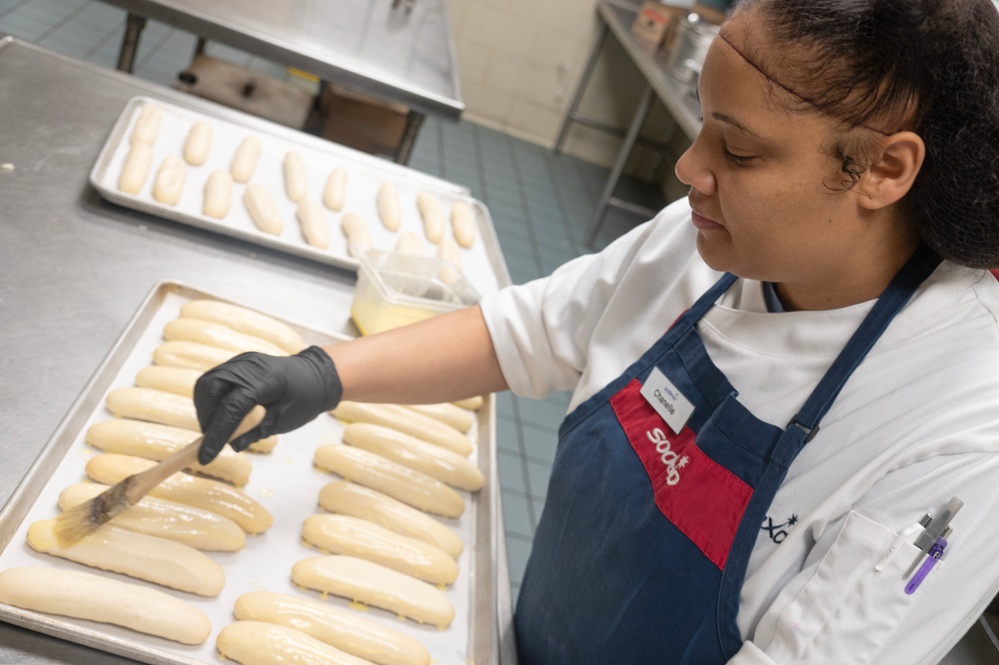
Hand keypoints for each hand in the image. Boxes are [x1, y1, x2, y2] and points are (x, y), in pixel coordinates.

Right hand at [193, 346, 341, 463]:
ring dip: (206, 408)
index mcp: (264, 381)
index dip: (216, 434)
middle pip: (210, 389)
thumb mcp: (283, 421)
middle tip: (213, 438)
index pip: (230, 408)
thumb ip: (256, 431)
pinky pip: (215, 380)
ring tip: (217, 427)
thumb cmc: (304, 398)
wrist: (315, 376)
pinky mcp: (238, 363)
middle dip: (206, 416)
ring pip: (208, 383)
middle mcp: (248, 366)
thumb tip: (232, 444)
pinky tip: (221, 413)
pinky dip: (212, 399)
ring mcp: (241, 361)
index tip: (205, 457)